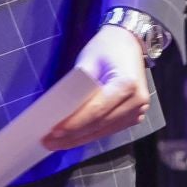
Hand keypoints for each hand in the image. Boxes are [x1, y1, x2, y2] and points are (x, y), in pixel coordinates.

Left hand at [43, 25, 150, 150]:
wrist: (128, 43)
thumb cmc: (106, 48)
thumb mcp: (88, 60)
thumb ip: (76, 84)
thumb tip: (58, 109)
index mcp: (127, 84)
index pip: (97, 110)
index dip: (75, 123)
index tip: (55, 131)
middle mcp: (137, 101)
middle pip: (100, 124)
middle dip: (73, 135)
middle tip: (48, 141)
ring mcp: (138, 110)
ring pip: (104, 131)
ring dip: (79, 139)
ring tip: (55, 143)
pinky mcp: (133, 116)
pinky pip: (108, 129)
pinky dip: (89, 134)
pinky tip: (71, 139)